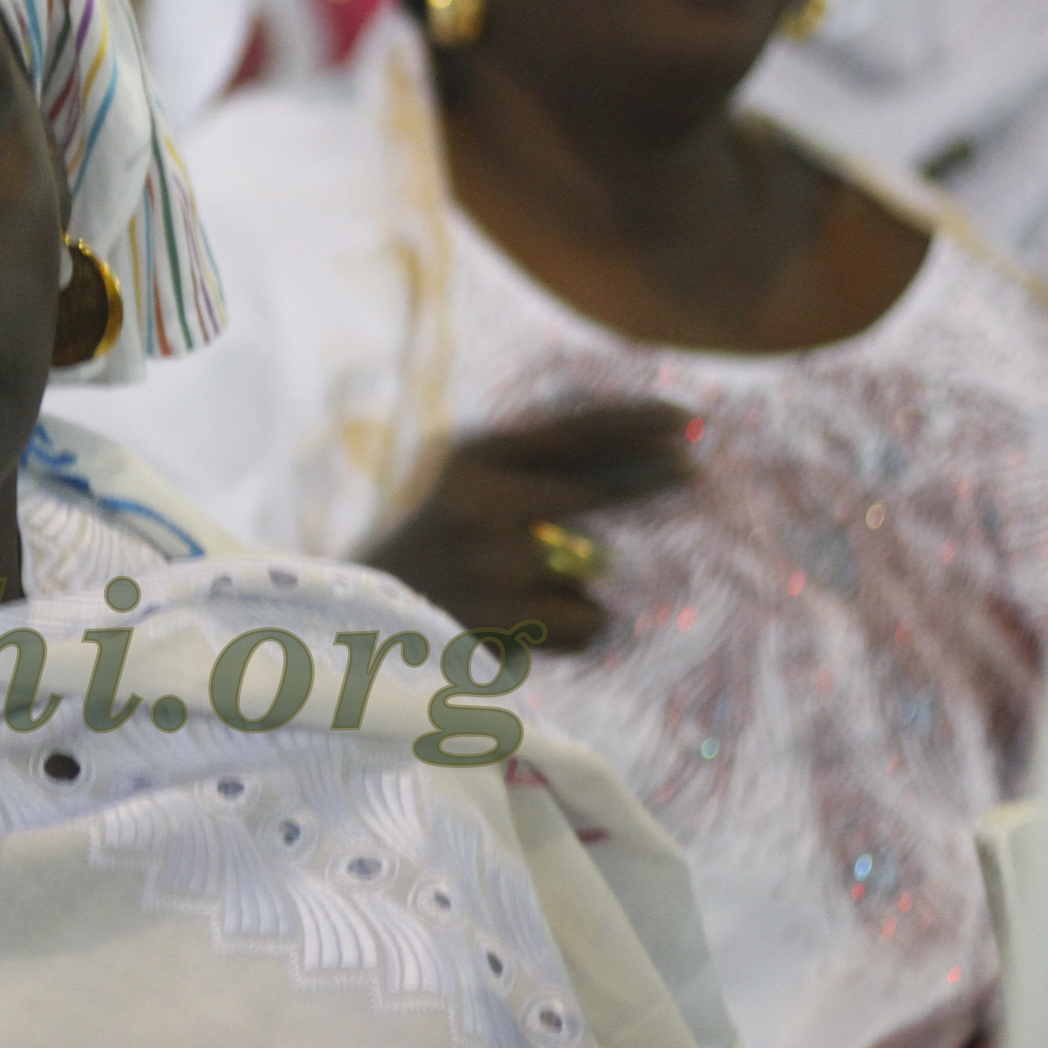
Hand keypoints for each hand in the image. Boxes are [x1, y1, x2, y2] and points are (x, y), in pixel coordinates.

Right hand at [361, 401, 695, 650]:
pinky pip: (588, 621)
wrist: (353, 621)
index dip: (635, 423)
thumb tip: (649, 458)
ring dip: (577, 582)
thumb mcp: (467, 485)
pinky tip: (522, 627)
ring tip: (521, 593)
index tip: (686, 419)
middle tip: (693, 471)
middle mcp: (482, 502)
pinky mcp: (507, 620)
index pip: (571, 431)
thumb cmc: (433, 550)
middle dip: (652, 477)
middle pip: (596, 488)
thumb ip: (537, 469)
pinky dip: (571, 628)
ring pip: (593, 568)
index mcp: (472, 459)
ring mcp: (494, 562)